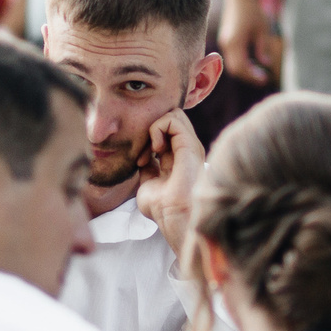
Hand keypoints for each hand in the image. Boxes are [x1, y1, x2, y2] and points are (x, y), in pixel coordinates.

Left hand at [133, 104, 206, 248]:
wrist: (172, 216)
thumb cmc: (162, 208)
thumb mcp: (150, 184)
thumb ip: (149, 169)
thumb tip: (145, 160)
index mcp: (180, 159)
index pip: (167, 133)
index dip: (149, 141)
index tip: (141, 162)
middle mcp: (187, 150)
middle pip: (171, 119)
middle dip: (152, 130)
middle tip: (145, 153)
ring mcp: (190, 146)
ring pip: (174, 114)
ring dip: (154, 128)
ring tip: (151, 150)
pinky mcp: (189, 144)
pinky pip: (172, 119)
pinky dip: (157, 128)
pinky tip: (155, 148)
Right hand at [219, 3, 280, 86]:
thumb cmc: (253, 11)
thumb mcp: (262, 30)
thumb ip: (263, 48)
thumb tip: (266, 64)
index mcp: (235, 42)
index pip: (241, 67)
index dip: (252, 76)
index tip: (266, 79)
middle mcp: (227, 44)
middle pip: (235, 69)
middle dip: (248, 77)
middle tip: (264, 79)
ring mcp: (225, 43)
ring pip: (232, 65)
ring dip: (245, 71)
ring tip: (260, 73)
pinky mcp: (226, 41)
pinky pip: (232, 58)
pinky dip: (241, 65)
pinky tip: (253, 64)